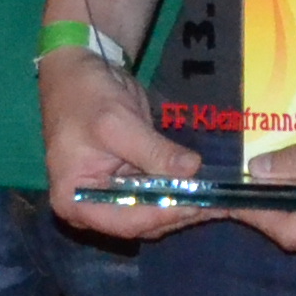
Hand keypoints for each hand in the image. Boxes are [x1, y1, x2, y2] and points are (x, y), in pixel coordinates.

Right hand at [44, 49, 209, 241]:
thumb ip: (153, 151)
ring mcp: (112, 196)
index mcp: (75, 200)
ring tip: (220, 197)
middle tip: (218, 201)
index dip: (162, 215)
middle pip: (142, 222)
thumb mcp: (117, 123)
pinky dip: (180, 191)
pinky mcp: (130, 183)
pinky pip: (157, 194)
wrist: (79, 74)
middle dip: (179, 211)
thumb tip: (192, 170)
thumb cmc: (85, 98)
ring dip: (185, 204)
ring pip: (155, 211)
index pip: (125, 222)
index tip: (195, 203)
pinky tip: (206, 186)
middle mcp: (92, 207)